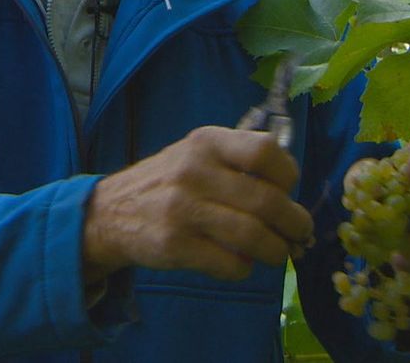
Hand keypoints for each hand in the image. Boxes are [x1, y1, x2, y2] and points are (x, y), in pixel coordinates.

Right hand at [82, 126, 313, 282]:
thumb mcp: (197, 153)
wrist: (111, 211)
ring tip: (278, 252)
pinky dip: (244, 268)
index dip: (287, 175)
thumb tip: (293, 195)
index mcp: (206, 142)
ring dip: (276, 251)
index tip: (287, 191)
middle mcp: (194, 170)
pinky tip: (239, 262)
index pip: (265, 152)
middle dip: (294, 223)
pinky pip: (230, 264)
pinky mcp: (175, 245)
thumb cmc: (169, 181)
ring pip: (253, 236)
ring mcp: (182, 209)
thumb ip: (240, 162)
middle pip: (267, 201)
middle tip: (299, 234)